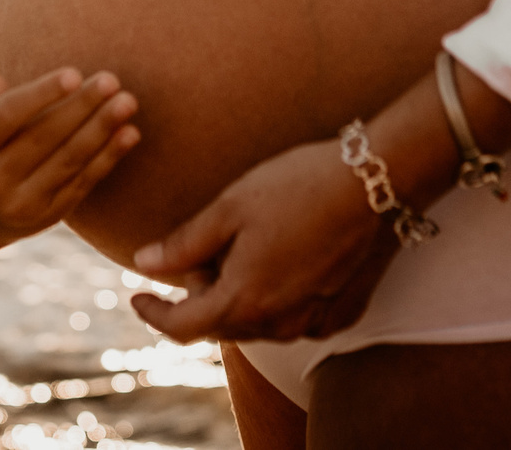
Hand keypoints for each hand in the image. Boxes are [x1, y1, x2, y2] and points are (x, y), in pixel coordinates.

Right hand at [0, 69, 139, 240]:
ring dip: (102, 129)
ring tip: (128, 102)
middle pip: (43, 137)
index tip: (74, 73)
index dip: (41, 94)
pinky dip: (108, 157)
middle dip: (81, 106)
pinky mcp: (48, 217)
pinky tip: (130, 133)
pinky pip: (83, 181)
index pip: (7, 115)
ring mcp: (20, 204)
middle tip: (112, 80)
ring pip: (68, 160)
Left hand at [127, 138, 398, 343]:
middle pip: (220, 325)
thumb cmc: (297, 186)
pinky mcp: (341, 314)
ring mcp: (312, 323)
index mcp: (242, 301)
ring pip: (256, 324)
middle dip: (197, 299)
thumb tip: (144, 263)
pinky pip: (293, 318)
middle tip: (190, 259)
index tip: (135, 297)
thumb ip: (185, 244)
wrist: (375, 183)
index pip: (182, 327)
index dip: (153, 313)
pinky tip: (280, 261)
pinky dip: (274, 299)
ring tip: (237, 251)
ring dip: (237, 299)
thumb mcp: (230, 207)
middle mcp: (276, 324)